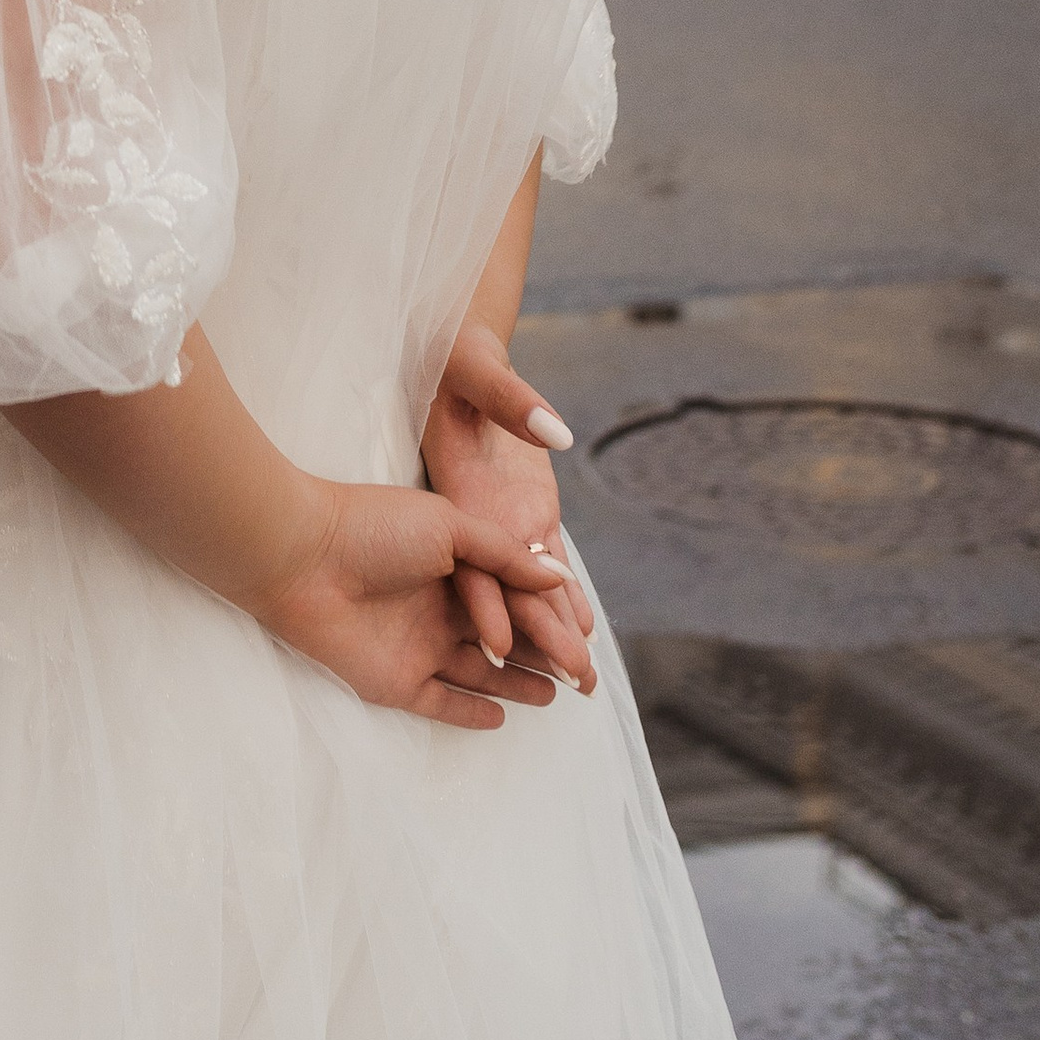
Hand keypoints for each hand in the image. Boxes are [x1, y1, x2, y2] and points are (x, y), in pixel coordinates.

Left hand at [247, 475, 573, 730]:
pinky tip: (501, 715)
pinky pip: (440, 702)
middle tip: (586, 678)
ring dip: (518, 683)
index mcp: (453, 564)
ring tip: (557, 694)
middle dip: (546, 655)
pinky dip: (470, 710)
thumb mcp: (449, 526)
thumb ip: (504, 556)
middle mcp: (438, 606)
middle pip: (504, 637)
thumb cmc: (373, 528)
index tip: (585, 637)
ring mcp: (417, 645)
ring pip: (480, 672)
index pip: (513, 597)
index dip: (549, 617)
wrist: (301, 556)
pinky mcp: (395, 681)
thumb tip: (559, 577)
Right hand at [422, 318, 596, 694]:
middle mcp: (475, 520)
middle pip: (506, 589)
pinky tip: (585, 626)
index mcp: (456, 496)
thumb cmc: (454, 354)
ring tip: (582, 678)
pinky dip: (565, 592)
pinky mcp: (526, 506)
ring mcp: (501, 516)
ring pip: (530, 583)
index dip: (486, 606)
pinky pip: (546, 558)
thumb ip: (510, 397)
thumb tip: (555, 432)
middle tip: (570, 687)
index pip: (469, 564)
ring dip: (554, 627)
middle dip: (536, 638)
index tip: (501, 652)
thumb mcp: (475, 367)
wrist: (456, 351)